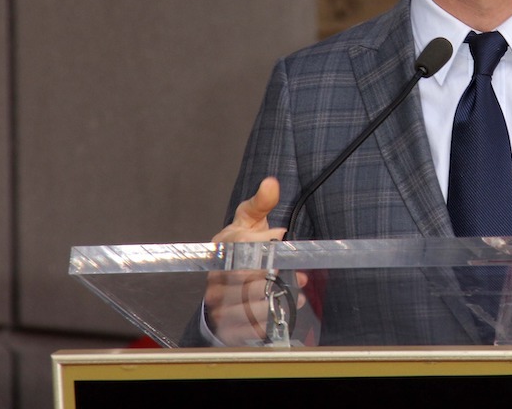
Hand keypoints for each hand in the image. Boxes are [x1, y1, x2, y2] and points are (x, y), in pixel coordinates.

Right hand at [204, 177, 304, 344]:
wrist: (225, 278)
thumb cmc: (241, 246)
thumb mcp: (250, 220)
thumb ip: (261, 203)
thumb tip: (271, 183)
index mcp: (222, 248)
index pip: (242, 248)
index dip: (264, 246)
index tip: (281, 239)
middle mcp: (215, 277)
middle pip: (248, 281)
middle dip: (275, 279)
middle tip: (295, 276)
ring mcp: (217, 303)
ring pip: (249, 306)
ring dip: (276, 301)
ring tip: (292, 292)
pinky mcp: (225, 325)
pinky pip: (248, 328)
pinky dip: (269, 321)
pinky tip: (282, 310)